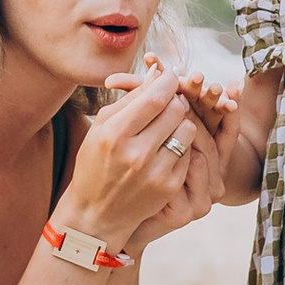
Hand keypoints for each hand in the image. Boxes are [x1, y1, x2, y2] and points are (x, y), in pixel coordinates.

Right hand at [57, 66, 216, 248]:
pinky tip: (167, 147)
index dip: (168, 81)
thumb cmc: (95, 163)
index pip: (155, 97)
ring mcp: (155, 172)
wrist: (96, 212)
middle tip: (170, 99)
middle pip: (176, 110)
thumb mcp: (102, 127)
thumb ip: (130, 99)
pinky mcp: (169, 186)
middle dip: (176, 99)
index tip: (170, 76)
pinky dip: (181, 145)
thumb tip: (158, 73)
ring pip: (187, 130)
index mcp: (115, 135)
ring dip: (182, 121)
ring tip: (169, 123)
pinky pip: (188, 152)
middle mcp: (136, 154)